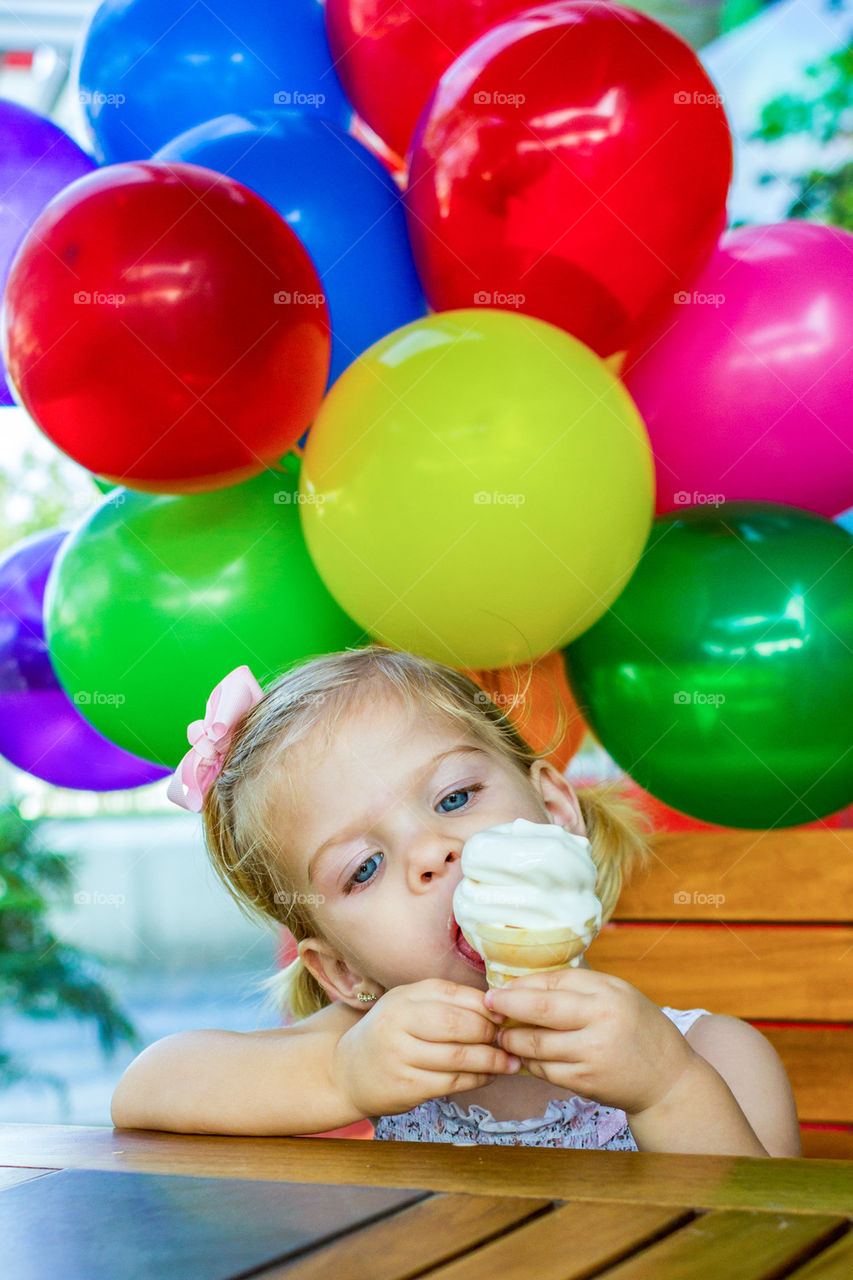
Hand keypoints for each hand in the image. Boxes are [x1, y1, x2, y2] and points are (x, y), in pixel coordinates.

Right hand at [333, 979, 521, 1117]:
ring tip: (511, 1062)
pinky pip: (451, 1082)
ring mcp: (400, 1055)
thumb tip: (497, 1008)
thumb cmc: (389, 1035)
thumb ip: (445, 1004)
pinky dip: (476, 1080)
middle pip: (458, 1024)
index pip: (454, 995)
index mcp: (404, 996)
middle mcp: (399, 1022)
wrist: (345, 1071)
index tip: (509, 1014)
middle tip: (512, 1039)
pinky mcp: (405, 1086)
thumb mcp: (409, 1008)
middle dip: (491, 1033)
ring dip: (492, 1060)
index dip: (487, 1006)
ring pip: (458, 1057)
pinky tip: (488, 1077)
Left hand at [484, 967, 695, 1115]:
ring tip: (505, 1034)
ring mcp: (591, 1055)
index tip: (499, 989)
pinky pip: (545, 1070)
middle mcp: (599, 1022)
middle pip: (538, 1011)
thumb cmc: (639, 1029)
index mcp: (606, 994)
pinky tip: (527, 1056)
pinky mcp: (585, 1083)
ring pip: (536, 1045)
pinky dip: (531, 1062)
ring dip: (513, 1040)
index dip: (519, 987)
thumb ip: (578, 986)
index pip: (550, 985)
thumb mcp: (617, 994)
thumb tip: (527, 983)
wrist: (668, 1080)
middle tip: (489, 1006)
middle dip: (506, 1008)